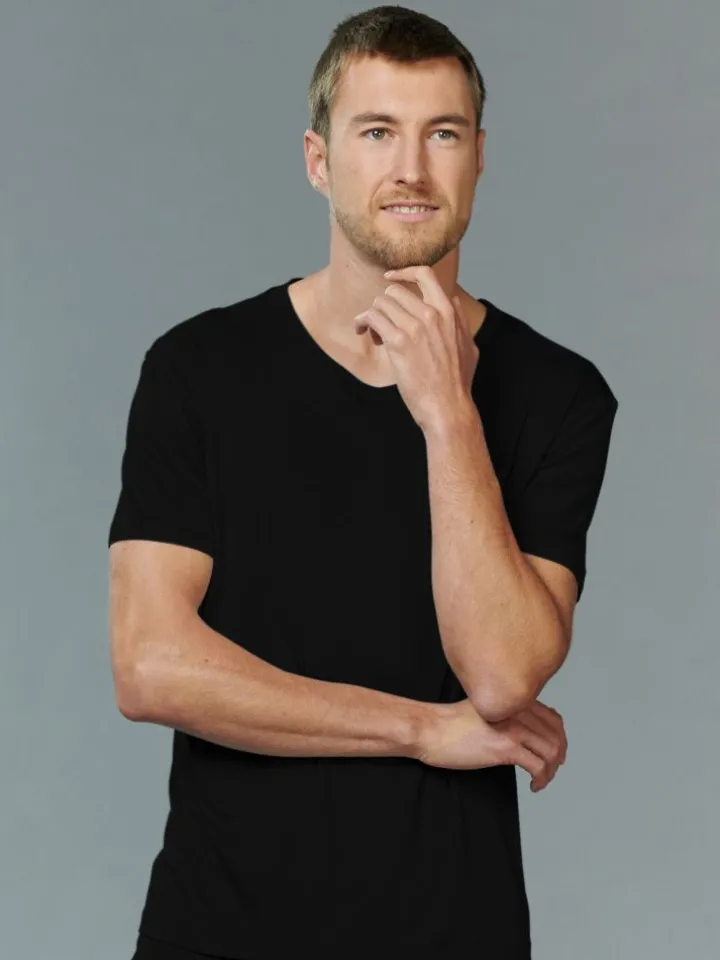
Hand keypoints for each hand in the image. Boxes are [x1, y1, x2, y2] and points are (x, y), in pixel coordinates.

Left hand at [354, 265, 478, 430]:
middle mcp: (432, 314)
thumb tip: (453, 302)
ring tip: (377, 335)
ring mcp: (415, 327)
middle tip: (384, 325)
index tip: (390, 277)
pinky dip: (363, 323)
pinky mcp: (399, 342)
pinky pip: (372, 318)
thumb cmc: (457, 383)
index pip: (425, 275)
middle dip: (385, 305)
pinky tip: (364, 334)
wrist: (448, 407)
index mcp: (448, 312)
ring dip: (373, 316)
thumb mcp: (468, 345)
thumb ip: (460, 321)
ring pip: (381, 303)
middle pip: (395, 291)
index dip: (404, 272)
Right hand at [415, 697, 566, 791]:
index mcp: (514, 701)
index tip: (555, 753)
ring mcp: (514, 728)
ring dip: (550, 772)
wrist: (431, 729)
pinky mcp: (506, 747)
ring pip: (551, 752)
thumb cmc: (450, 723)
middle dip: (558, 758)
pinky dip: (541, 779)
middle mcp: (518, 711)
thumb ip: (505, 713)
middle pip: (556, 736)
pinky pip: (538, 766)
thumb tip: (521, 729)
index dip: (559, 738)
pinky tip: (532, 786)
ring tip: (541, 781)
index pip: (553, 718)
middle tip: (550, 771)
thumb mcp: (484, 709)